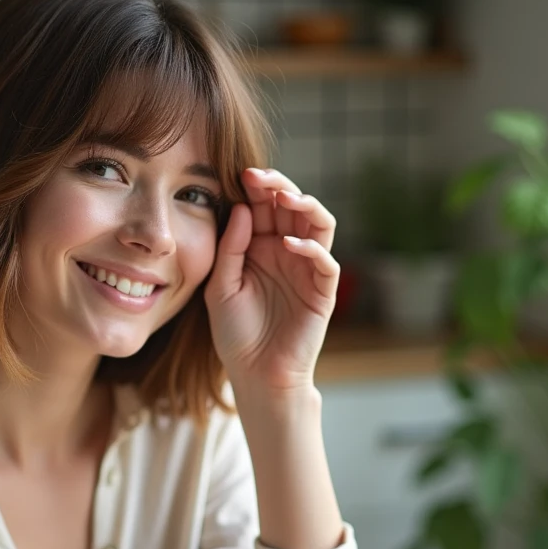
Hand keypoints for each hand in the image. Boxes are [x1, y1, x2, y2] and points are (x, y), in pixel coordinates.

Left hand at [205, 168, 338, 393]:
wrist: (255, 375)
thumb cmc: (235, 334)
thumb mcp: (220, 287)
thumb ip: (231, 248)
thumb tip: (245, 208)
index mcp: (260, 246)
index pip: (265, 205)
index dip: (258, 187)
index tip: (241, 174)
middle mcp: (286, 251)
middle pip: (293, 206)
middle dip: (280, 186)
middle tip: (261, 177)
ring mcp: (307, 269)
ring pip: (319, 224)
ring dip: (306, 205)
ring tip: (286, 199)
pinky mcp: (323, 291)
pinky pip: (326, 262)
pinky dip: (312, 248)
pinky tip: (290, 244)